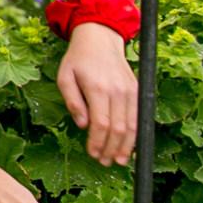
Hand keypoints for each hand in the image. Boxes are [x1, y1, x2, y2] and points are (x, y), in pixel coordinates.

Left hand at [58, 21, 138, 165]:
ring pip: (132, 126)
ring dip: (126, 147)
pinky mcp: (137, 91)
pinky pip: (139, 118)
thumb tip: (83, 125)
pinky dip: (135, 135)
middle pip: (118, 128)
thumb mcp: (64, 77)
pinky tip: (128, 146)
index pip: (100, 123)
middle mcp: (117, 91)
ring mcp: (130, 91)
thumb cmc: (78, 59)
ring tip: (117, 160)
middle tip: (103, 162)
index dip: (97, 142)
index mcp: (97, 88)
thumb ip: (72, 101)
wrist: (100, 40)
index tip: (93, 154)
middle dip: (111, 149)